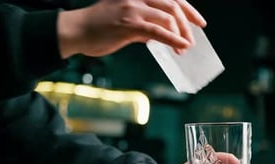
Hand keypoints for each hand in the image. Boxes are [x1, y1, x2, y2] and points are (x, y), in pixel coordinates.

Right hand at [57, 0, 206, 57]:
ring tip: (185, 47)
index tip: (199, 22)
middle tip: (193, 39)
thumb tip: (159, 35)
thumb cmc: (97, 27)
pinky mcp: (129, 23)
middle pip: (173, 4)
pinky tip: (181, 47)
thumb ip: (142, 24)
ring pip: (168, 16)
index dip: (188, 9)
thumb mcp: (123, 19)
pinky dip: (173, 39)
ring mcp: (133, 8)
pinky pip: (157, 30)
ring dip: (181, 34)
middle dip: (188, 23)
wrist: (75, 30)